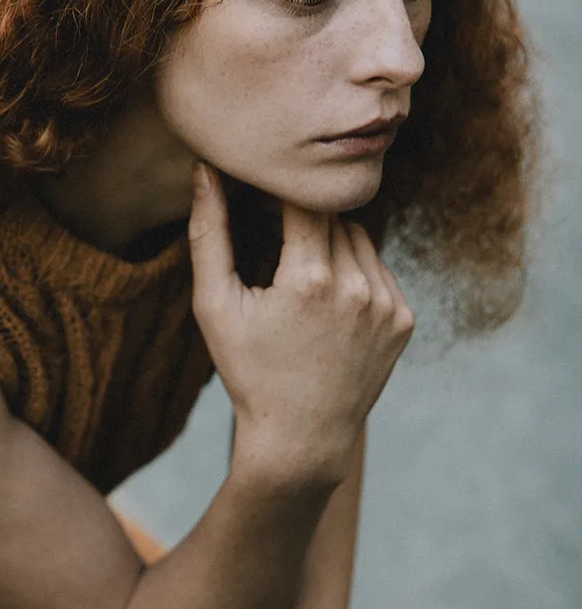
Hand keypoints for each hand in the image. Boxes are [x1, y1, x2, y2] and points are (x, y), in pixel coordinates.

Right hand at [188, 164, 413, 487]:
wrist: (302, 437)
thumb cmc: (248, 371)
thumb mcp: (215, 306)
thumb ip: (209, 234)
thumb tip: (205, 170)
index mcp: (309, 279)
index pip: (303, 198)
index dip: (280, 192)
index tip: (262, 199)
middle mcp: (357, 287)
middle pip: (332, 217)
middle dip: (304, 222)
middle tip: (275, 246)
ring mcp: (388, 304)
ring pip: (359, 238)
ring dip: (331, 245)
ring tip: (301, 283)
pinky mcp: (404, 319)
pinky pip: (378, 270)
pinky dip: (354, 275)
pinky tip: (329, 308)